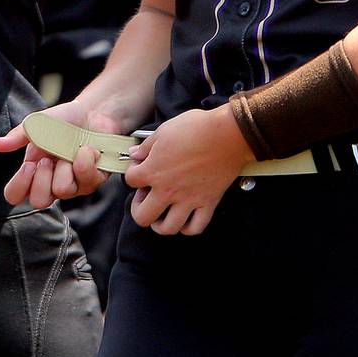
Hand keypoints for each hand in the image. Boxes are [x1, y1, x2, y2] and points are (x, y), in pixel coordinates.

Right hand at [0, 100, 130, 207]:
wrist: (92, 114)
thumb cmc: (62, 121)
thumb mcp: (37, 125)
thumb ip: (18, 136)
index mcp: (32, 172)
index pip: (15, 195)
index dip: (19, 185)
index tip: (29, 165)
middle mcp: (51, 184)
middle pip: (39, 203)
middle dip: (44, 177)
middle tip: (50, 157)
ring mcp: (73, 186)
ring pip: (64, 191)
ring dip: (66, 165)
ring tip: (70, 150)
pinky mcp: (92, 182)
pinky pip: (88, 180)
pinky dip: (86, 158)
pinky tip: (87, 149)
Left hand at [125, 107, 254, 236]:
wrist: (228, 134)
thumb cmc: (196, 128)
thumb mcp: (164, 130)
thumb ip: (146, 146)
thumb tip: (134, 153)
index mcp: (153, 171)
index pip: (130, 180)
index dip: (132, 173)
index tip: (139, 168)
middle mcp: (167, 190)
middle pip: (142, 216)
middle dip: (138, 209)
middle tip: (145, 197)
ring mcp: (188, 200)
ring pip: (168, 228)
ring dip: (161, 224)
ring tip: (162, 213)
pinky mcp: (208, 203)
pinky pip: (195, 227)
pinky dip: (188, 227)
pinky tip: (185, 218)